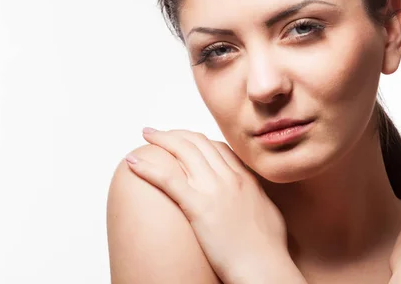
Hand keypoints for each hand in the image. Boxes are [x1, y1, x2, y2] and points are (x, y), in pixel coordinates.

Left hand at [126, 128, 303, 283]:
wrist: (265, 267)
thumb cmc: (268, 250)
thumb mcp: (267, 213)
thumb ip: (255, 197)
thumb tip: (250, 196)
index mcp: (245, 179)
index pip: (217, 147)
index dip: (195, 140)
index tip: (181, 140)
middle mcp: (229, 177)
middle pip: (198, 143)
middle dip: (175, 133)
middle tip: (157, 132)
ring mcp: (214, 190)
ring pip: (183, 151)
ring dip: (160, 139)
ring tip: (145, 135)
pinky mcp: (199, 207)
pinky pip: (168, 179)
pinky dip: (147, 167)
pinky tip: (132, 162)